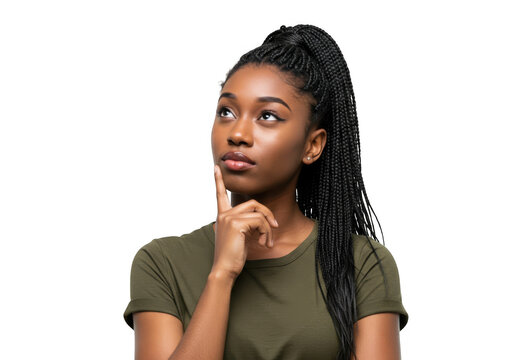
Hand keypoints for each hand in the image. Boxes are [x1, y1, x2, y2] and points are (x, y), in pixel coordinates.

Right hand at [211, 164, 278, 279]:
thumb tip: (262, 220)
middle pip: (253, 203)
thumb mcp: (240, 237)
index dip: (218, 180)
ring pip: (259, 213)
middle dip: (268, 214)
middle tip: (275, 228)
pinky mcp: (236, 224)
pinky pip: (260, 222)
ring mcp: (229, 218)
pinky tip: (263, 244)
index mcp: (222, 216)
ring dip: (268, 228)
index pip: (220, 194)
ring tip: (267, 241)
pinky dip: (266, 233)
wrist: (224, 269)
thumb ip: (246, 224)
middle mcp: (224, 214)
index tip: (216, 167)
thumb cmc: (232, 256)